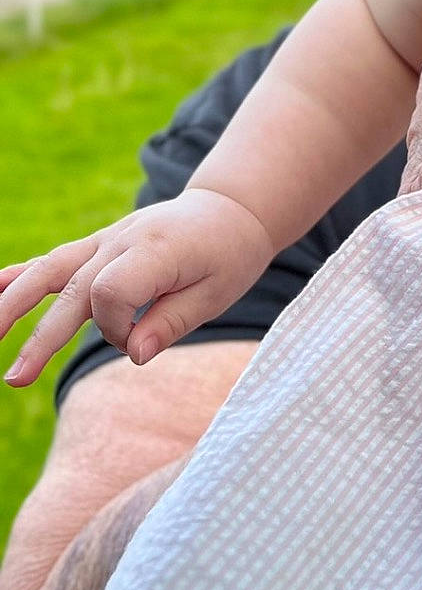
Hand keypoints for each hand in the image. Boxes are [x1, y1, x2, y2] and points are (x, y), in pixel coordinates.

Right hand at [1, 191, 273, 386]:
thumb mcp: (217, 292)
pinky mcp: (97, 245)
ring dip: (14, 303)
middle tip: (14, 380)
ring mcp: (106, 240)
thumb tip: (134, 355)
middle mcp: (123, 241)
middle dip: (41, 337)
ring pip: (50, 270)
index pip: (112, 294)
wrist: (231, 209)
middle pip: (72, 289)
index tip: (139, 341)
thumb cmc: (229, 255)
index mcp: (155, 250)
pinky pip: (55, 259)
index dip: (117, 328)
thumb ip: (172, 322)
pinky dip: (22, 274)